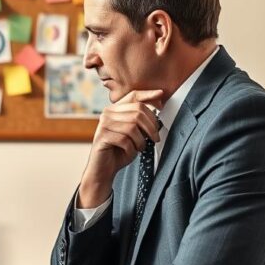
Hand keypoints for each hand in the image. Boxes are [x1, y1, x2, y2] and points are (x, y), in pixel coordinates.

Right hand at [79, 89, 163, 206]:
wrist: (103, 169)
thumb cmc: (120, 150)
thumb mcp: (134, 132)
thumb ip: (141, 118)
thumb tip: (159, 102)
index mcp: (115, 109)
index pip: (133, 96)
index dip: (148, 95)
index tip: (161, 97)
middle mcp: (107, 113)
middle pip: (137, 112)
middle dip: (151, 126)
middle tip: (155, 138)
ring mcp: (103, 125)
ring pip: (132, 127)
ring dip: (141, 140)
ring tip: (140, 147)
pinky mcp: (102, 137)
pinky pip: (125, 140)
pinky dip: (132, 148)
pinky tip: (130, 152)